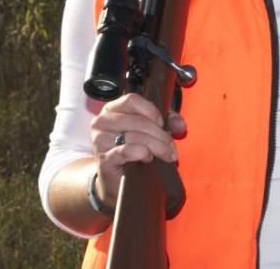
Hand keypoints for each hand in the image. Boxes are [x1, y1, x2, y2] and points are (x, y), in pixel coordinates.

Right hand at [89, 93, 185, 208]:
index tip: (162, 123)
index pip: (131, 100)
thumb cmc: (134, 150)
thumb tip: (180, 125)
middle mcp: (101, 122)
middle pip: (137, 121)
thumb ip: (168, 121)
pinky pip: (127, 151)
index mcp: (112, 109)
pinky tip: (148, 158)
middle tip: (171, 147)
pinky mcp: (103, 159)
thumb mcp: (152, 130)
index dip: (150, 110)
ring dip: (156, 146)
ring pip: (135, 136)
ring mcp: (99, 141)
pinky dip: (142, 153)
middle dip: (160, 134)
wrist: (118, 179)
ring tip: (166, 154)